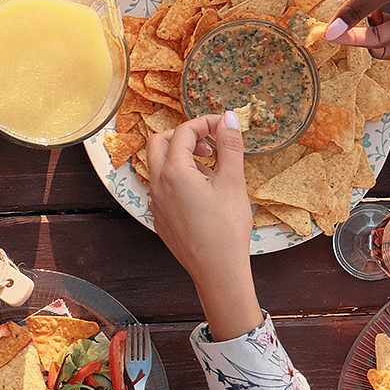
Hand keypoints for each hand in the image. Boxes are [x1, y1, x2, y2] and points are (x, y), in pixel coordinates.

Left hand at [145, 112, 258, 338]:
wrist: (217, 271)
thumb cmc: (226, 229)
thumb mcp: (233, 181)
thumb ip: (229, 145)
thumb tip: (230, 117)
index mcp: (173, 172)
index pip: (183, 132)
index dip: (205, 123)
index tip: (225, 126)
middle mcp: (157, 185)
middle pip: (159, 143)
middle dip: (184, 136)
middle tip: (210, 146)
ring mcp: (155, 203)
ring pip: (159, 166)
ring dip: (181, 158)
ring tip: (211, 172)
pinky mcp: (160, 218)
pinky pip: (162, 188)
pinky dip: (178, 179)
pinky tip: (202, 194)